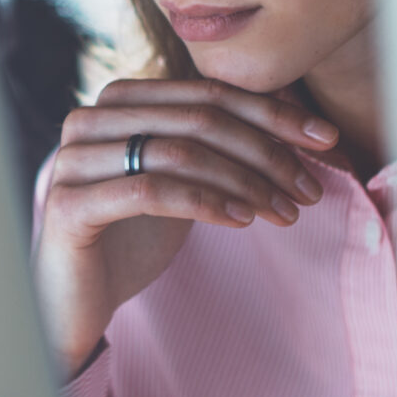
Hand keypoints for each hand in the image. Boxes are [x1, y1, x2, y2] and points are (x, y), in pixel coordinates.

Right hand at [35, 78, 337, 374]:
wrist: (74, 302)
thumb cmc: (132, 237)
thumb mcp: (182, 181)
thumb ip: (217, 146)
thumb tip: (300, 124)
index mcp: (119, 100)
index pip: (209, 93)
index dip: (273, 114)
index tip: (328, 140)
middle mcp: (90, 118)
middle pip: (199, 118)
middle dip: (266, 151)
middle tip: (310, 187)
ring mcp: (75, 158)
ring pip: (179, 152)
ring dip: (245, 181)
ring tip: (286, 211)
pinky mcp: (69, 203)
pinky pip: (151, 191)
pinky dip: (206, 202)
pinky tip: (244, 222)